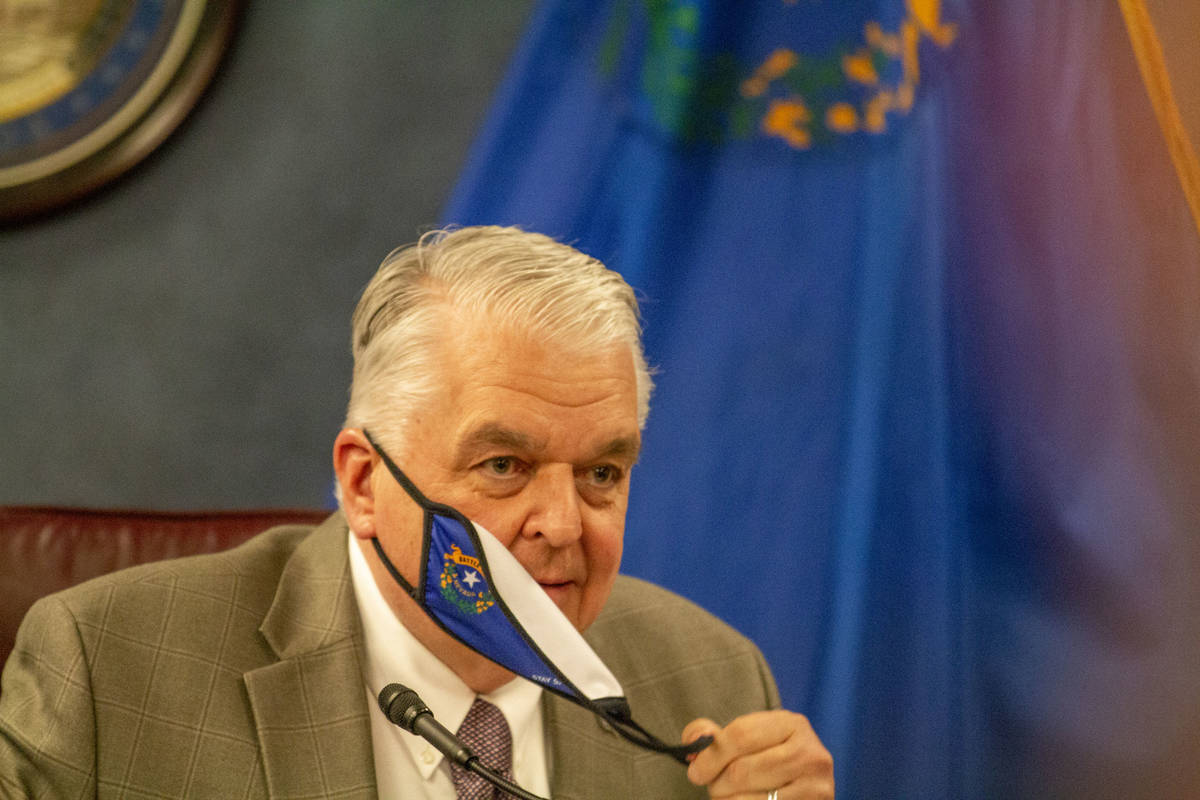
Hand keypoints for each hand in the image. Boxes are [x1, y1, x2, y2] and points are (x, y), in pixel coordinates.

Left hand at [682, 710, 833, 798]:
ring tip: (730, 797)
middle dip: (718, 783)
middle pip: (741, 771)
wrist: (804, 790)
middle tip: (715, 788)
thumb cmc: (769, 762)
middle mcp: (810, 753)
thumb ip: (717, 737)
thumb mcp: (749, 741)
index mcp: (792, 724)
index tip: (695, 772)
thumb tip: (694, 741)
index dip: (710, 756)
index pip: (740, 735)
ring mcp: (815, 786)